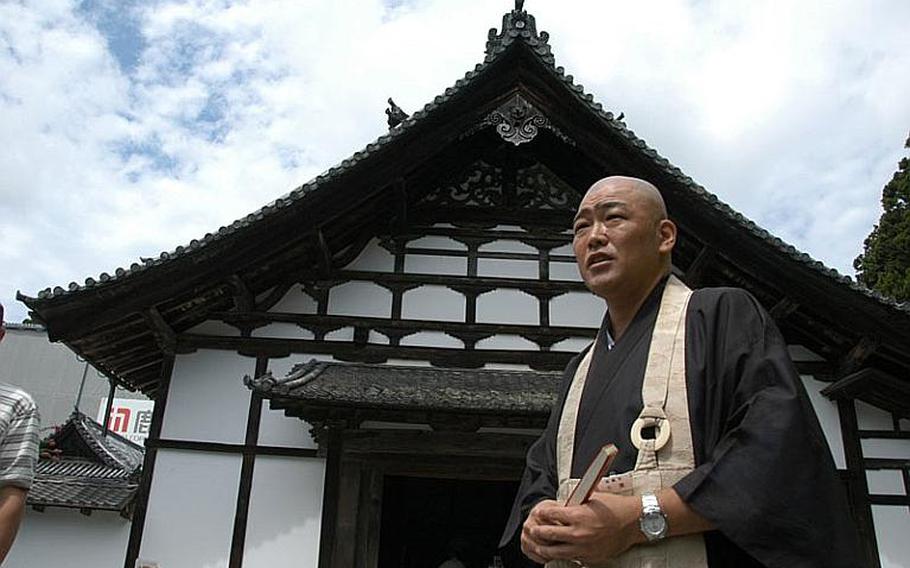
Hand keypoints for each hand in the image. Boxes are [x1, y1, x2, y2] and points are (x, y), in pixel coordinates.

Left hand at [527, 492, 641, 565]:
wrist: (634, 522)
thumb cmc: (615, 508)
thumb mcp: (589, 499)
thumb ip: (572, 506)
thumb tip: (556, 509)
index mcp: (577, 516)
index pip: (549, 514)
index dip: (541, 513)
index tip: (538, 513)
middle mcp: (579, 533)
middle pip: (547, 535)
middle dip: (537, 531)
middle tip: (533, 529)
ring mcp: (584, 548)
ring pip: (555, 552)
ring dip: (544, 548)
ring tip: (539, 544)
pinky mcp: (590, 558)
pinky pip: (570, 558)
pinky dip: (562, 555)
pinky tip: (558, 551)